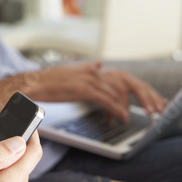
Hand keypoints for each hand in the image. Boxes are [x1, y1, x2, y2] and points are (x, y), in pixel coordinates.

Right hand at [29, 61, 165, 121]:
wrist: (33, 84)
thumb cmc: (48, 82)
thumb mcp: (71, 70)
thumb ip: (87, 68)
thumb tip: (100, 64)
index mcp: (91, 68)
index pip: (118, 77)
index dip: (132, 89)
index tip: (143, 98)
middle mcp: (93, 71)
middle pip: (123, 84)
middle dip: (138, 97)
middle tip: (149, 108)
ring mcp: (89, 79)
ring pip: (116, 93)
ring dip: (126, 107)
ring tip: (132, 117)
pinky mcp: (84, 89)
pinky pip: (106, 100)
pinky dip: (116, 110)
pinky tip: (122, 117)